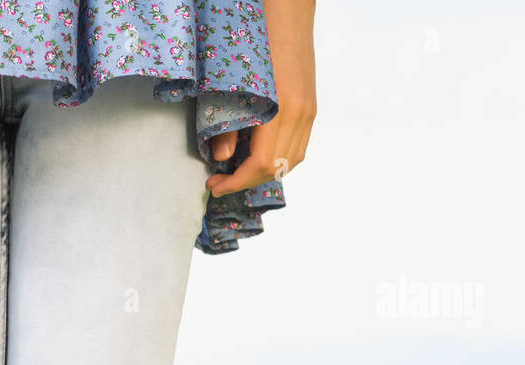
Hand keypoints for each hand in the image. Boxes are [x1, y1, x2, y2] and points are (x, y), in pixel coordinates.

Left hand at [206, 0, 315, 197]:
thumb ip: (226, 125)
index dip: (236, 183)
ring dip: (264, 172)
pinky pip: (299, 145)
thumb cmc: (254, 41)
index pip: (262, 164)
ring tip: (237, 171)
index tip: (214, 186)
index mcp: (280, 109)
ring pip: (292, 161)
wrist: (286, 9)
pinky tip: (258, 155)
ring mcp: (309, 110)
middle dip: (247, 181)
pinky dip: (279, 158)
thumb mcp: (227, 84)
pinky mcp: (311, 105)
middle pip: (278, 167)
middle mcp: (301, 113)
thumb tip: (221, 160)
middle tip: (220, 181)